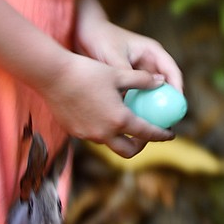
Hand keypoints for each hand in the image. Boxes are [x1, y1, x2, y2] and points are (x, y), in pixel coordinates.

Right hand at [43, 44, 179, 159]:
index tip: (170, 134)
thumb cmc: (88, 72)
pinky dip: (104, 130)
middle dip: (141, 145)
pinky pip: (95, 136)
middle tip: (146, 133)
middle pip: (129, 151)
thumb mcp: (119, 73)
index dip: (162, 135)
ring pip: (110, 143)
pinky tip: (102, 113)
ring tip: (124, 120)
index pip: (147, 134)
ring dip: (121, 137)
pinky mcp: (75, 132)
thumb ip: (143, 80)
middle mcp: (104, 133)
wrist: (53, 76)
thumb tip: (162, 82)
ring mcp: (88, 135)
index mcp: (119, 119)